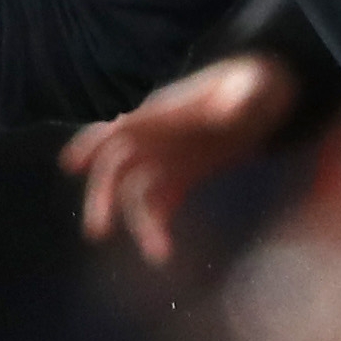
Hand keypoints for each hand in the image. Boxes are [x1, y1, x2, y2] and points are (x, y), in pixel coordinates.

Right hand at [59, 53, 298, 262]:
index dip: (92, 142)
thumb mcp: (255, 87)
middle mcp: (157, 135)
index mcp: (165, 111)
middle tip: (97, 231)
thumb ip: (240, 97)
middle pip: (116, 166)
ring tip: (158, 255)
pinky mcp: (183, 176)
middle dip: (103, 196)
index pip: (120, 126)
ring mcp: (168, 157)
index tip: (70, 164)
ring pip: (137, 192)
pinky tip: (164, 252)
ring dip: (140, 223)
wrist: (269, 97)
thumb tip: (225, 113)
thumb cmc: (257, 85)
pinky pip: (160, 203)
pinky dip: (158, 225)